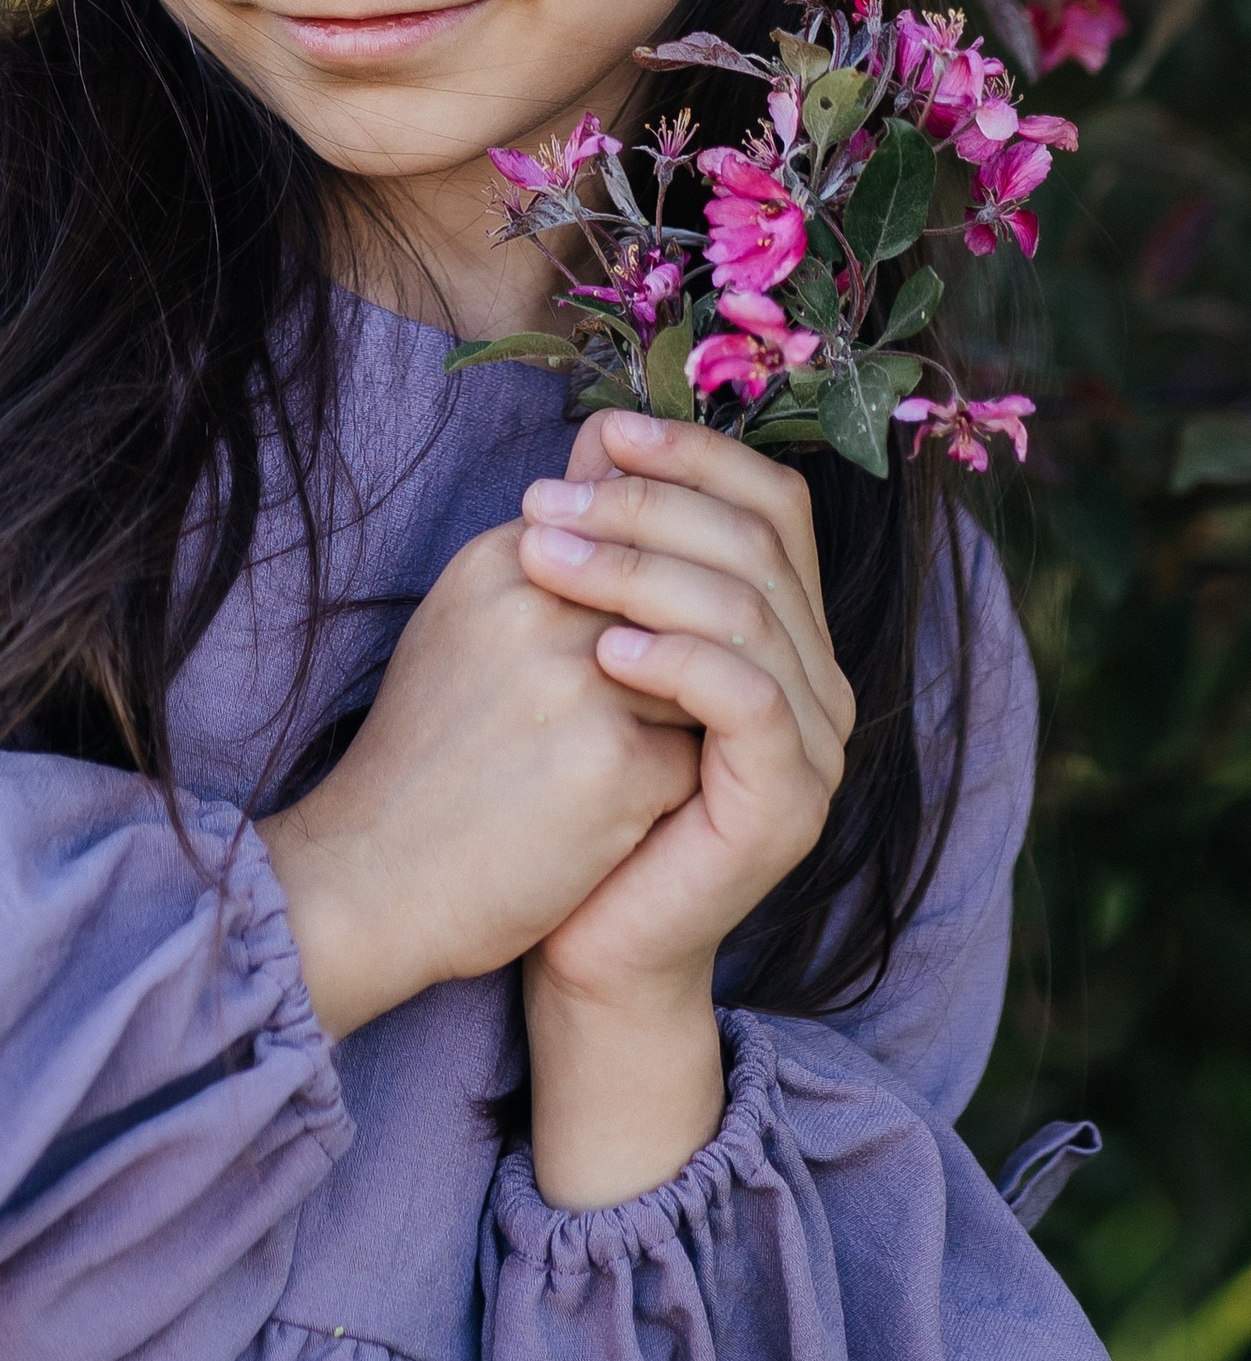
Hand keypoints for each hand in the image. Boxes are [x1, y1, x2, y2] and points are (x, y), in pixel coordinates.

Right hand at [256, 509, 704, 1041]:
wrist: (370, 880)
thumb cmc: (426, 754)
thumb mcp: (463, 621)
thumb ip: (545, 545)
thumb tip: (611, 444)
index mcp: (499, 560)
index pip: (634, 534)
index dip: (650, 601)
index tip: (620, 656)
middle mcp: (538, 602)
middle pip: (679, 597)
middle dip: (682, 655)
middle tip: (642, 716)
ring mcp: (577, 679)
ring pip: (705, 670)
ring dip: (686, 721)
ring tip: (629, 763)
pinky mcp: (613, 762)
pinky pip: (703, 753)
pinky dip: (677, 788)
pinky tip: (623, 817)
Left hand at [511, 408, 854, 1207]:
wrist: (575, 932)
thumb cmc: (573, 783)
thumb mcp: (587, 642)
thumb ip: (610, 549)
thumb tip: (591, 428)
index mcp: (785, 628)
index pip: (772, 502)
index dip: (694, 454)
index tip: (597, 432)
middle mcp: (819, 679)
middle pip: (760, 545)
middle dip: (647, 504)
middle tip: (541, 500)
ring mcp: (814, 746)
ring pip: (752, 611)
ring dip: (640, 569)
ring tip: (543, 557)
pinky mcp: (787, 807)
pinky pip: (749, 703)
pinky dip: (678, 659)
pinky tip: (602, 649)